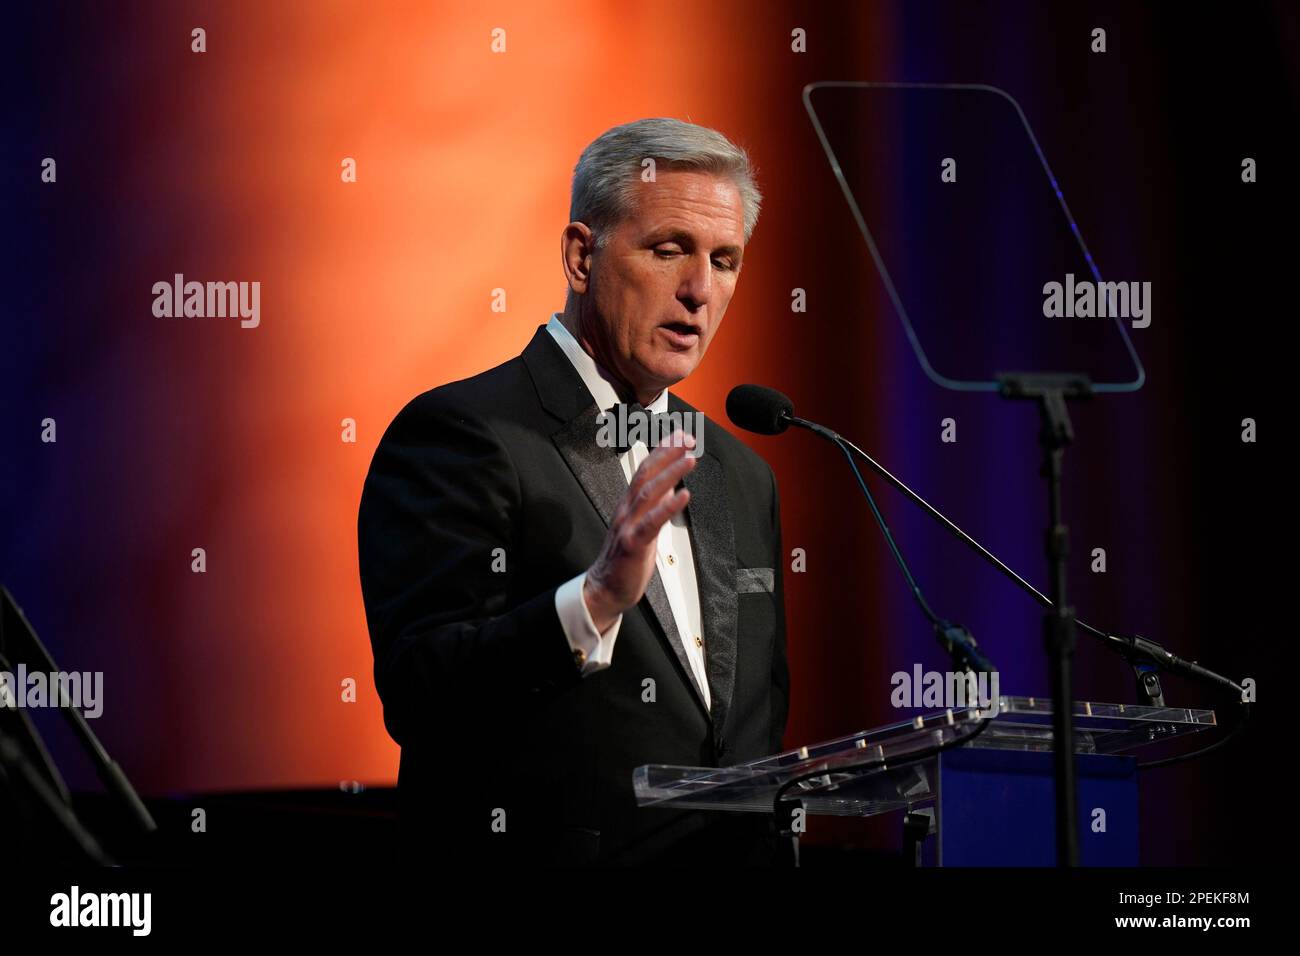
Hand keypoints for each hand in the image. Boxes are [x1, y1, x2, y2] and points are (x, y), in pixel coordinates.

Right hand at [582, 429, 696, 631]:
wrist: (605, 588)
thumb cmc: (623, 560)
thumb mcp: (641, 526)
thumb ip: (654, 505)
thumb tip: (671, 486)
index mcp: (628, 505)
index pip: (644, 470)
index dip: (662, 451)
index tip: (680, 436)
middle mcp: (626, 510)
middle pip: (645, 474)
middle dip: (667, 453)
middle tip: (687, 439)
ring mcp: (628, 525)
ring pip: (649, 493)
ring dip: (670, 473)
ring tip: (689, 459)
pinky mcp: (633, 544)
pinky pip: (651, 522)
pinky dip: (668, 507)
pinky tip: (683, 496)